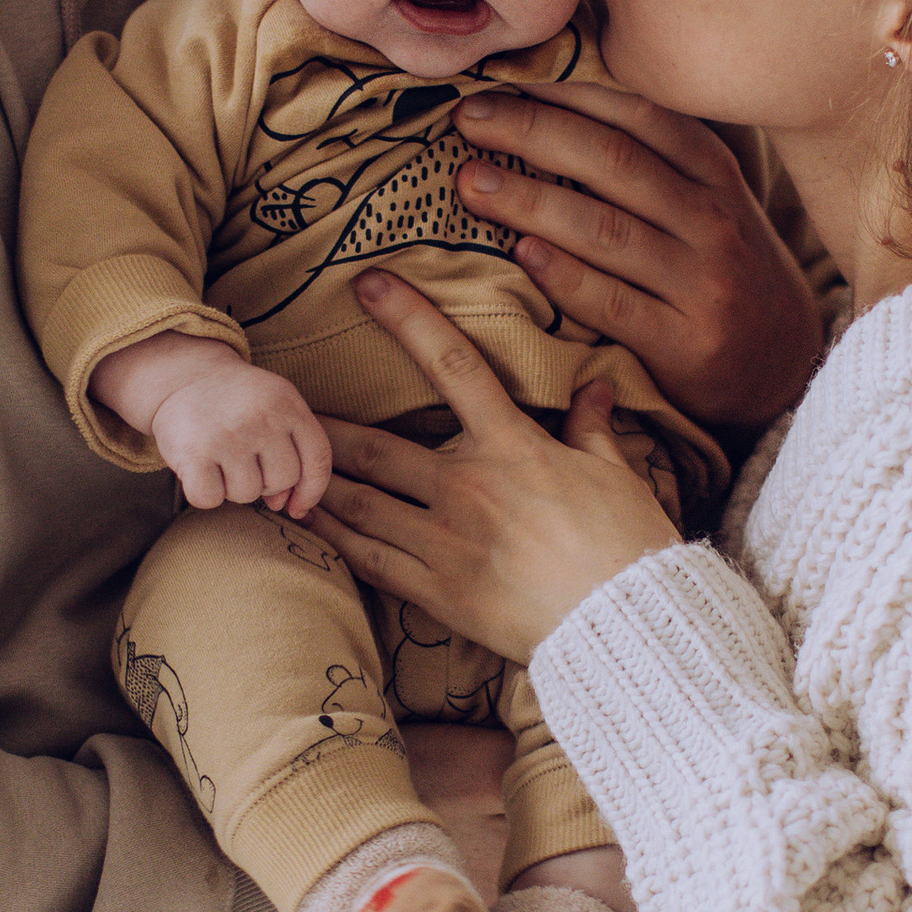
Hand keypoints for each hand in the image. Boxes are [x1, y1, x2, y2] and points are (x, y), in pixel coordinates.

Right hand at [128, 349, 330, 512]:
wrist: (182, 376)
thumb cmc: (234, 402)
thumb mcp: (272, 409)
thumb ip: (289, 452)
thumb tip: (285, 505)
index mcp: (287, 404)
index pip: (317, 460)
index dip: (311, 491)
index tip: (296, 507)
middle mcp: (261, 418)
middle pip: (282, 482)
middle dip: (264, 482)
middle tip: (242, 460)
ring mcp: (228, 435)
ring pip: (246, 494)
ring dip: (231, 486)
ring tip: (219, 458)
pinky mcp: (194, 453)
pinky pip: (210, 499)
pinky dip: (203, 493)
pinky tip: (198, 468)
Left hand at [307, 274, 680, 661]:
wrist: (625, 625)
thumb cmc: (630, 547)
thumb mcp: (618, 475)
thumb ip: (592, 430)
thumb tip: (595, 388)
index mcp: (513, 448)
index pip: (454, 365)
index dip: (408, 319)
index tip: (371, 285)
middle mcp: (467, 488)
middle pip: (377, 448)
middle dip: (328, 427)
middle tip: (289, 406)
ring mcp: (446, 542)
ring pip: (361, 503)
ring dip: (318, 479)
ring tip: (282, 465)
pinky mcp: (438, 593)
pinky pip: (370, 560)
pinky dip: (332, 538)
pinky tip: (305, 521)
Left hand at [452, 83, 821, 430]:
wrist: (787, 369)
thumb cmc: (725, 274)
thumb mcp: (712, 205)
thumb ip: (655, 162)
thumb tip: (555, 106)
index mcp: (715, 176)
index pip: (637, 116)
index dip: (566, 93)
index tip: (503, 80)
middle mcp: (713, 222)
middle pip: (613, 162)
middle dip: (532, 132)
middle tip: (468, 119)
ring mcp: (703, 284)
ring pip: (605, 228)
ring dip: (529, 200)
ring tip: (470, 184)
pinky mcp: (686, 345)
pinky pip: (612, 303)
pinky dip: (563, 274)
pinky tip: (520, 252)